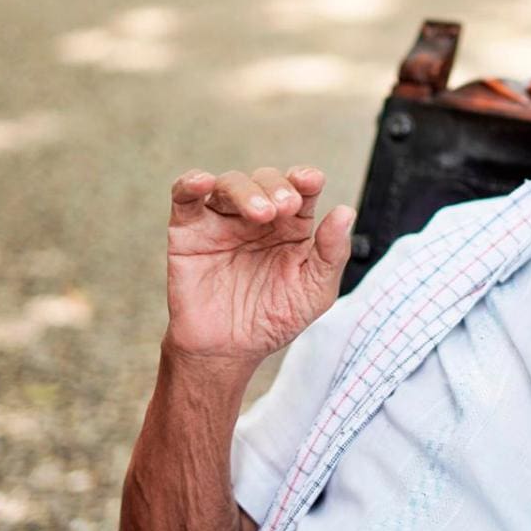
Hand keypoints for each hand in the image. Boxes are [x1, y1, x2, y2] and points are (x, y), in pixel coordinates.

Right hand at [164, 166, 354, 362]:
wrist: (229, 351)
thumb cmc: (274, 319)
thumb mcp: (315, 291)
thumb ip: (332, 252)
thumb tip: (346, 211)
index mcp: (292, 226)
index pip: (300, 189)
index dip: (306, 178)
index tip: (310, 181)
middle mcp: (258, 217)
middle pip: (266, 180)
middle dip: (277, 186)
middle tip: (285, 208)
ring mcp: (222, 221)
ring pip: (230, 183)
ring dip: (246, 190)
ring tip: (262, 214)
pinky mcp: (189, 231)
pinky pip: (185, 197)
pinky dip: (190, 183)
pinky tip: (203, 183)